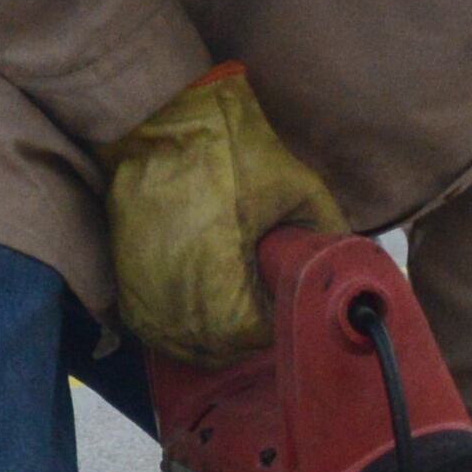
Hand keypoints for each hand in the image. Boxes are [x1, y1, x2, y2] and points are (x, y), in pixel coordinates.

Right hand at [102, 65, 346, 360]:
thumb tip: (348, 266)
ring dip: (214, 336)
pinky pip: (156, 331)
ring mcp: (144, 298)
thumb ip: (329, 233)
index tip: (285, 297)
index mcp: (217, 286)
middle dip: (248, 333)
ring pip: (186, 347)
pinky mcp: (124, 286)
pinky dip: (181, 326)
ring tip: (237, 303)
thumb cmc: (230, 150)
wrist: (159, 120)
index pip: (255, 338)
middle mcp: (174, 304)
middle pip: (220, 351)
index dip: (277, 321)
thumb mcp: (298, 188)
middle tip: (266, 300)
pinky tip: (203, 303)